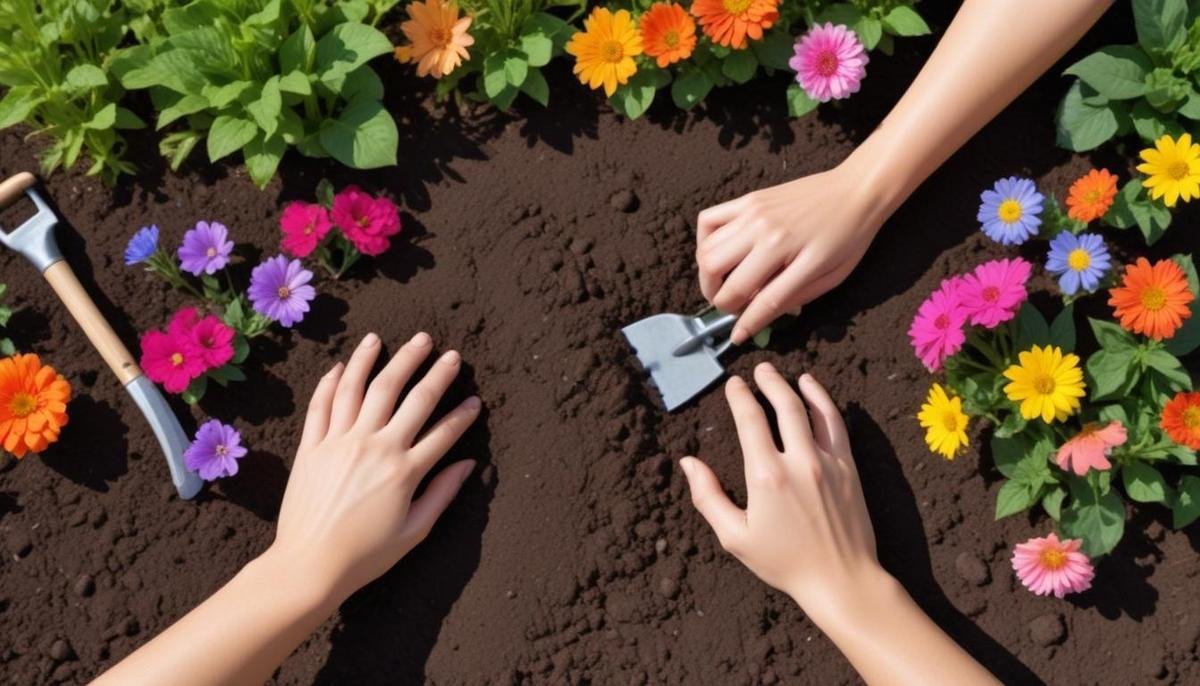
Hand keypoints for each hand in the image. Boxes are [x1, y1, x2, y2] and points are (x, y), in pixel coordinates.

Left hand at [267, 331, 479, 601]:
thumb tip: (468, 464)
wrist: (308, 566)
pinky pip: (323, 405)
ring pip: (363, 388)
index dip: (463, 413)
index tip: (474, 399)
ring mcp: (341, 443)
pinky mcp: (312, 447)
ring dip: (378, 359)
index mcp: (404, 471)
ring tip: (387, 339)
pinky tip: (343, 365)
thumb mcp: (413, 531)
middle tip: (444, 351)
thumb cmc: (365, 556)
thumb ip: (441, 494)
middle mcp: (375, 448)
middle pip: (408, 396)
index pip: (443, 431)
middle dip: (431, 370)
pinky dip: (332, 382)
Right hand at [680, 364, 887, 623]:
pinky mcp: (849, 468)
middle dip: (769, 382)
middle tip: (760, 369)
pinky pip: (836, 424)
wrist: (841, 579)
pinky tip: (815, 392)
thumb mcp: (735, 537)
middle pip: (783, 405)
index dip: (740, 397)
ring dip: (796, 386)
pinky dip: (824, 402)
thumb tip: (688, 462)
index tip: (733, 384)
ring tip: (785, 375)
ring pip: (811, 409)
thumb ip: (708, 497)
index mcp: (765, 475)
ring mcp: (828, 462)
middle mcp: (798, 461)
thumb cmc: (784, 562)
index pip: (750, 421)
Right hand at [695, 160, 888, 343]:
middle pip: (718, 275)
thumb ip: (795, 297)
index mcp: (794, 258)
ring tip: (723, 284)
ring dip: (708, 276)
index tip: (736, 337)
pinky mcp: (748, 200)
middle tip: (732, 306)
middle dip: (719, 300)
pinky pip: (708, 221)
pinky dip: (704, 241)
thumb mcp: (831, 277)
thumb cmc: (850, 237)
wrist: (856, 191)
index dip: (745, 324)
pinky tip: (718, 252)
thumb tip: (761, 316)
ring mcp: (753, 214)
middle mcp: (767, 234)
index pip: (758, 301)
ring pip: (707, 252)